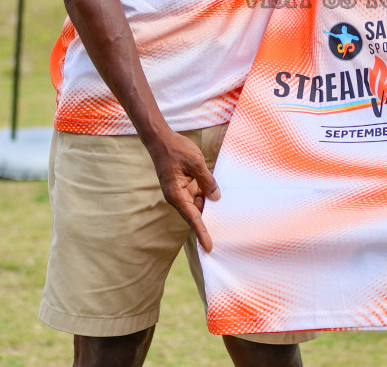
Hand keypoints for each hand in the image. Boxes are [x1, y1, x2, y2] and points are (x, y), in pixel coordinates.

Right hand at [148, 131, 220, 251]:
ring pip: (197, 203)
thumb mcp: (196, 163)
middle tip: (223, 236)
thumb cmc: (176, 150)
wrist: (161, 139)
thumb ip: (207, 181)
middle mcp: (177, 196)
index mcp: (176, 194)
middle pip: (195, 213)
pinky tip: (217, 196)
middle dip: (207, 223)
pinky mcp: (184, 184)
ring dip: (208, 206)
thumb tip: (216, 197)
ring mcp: (180, 190)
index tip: (209, 247)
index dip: (202, 232)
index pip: (192, 217)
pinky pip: (197, 193)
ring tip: (225, 216)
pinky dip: (206, 194)